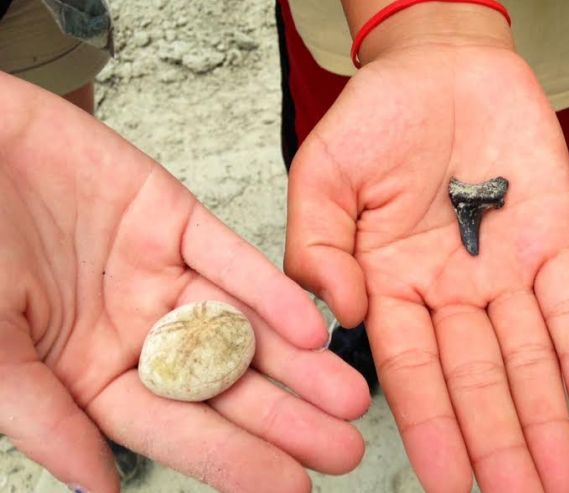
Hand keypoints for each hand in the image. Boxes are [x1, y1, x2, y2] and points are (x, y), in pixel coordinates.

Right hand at [0, 73, 369, 491]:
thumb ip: (43, 414)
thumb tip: (99, 487)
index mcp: (88, 373)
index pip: (173, 430)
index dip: (232, 460)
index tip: (292, 487)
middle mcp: (133, 329)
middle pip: (222, 384)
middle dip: (285, 419)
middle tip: (346, 449)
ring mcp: (156, 274)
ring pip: (239, 323)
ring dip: (295, 362)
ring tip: (349, 397)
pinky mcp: (171, 218)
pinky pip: (227, 258)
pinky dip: (267, 290)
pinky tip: (311, 328)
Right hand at [285, 5, 568, 490]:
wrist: (443, 63)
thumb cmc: (380, 114)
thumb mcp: (323, 174)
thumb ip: (318, 248)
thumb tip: (340, 318)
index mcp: (392, 283)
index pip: (413, 371)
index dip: (432, 425)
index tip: (447, 480)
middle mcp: (452, 290)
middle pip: (478, 381)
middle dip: (499, 445)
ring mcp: (505, 270)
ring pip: (528, 359)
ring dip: (545, 420)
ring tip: (562, 478)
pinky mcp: (553, 239)